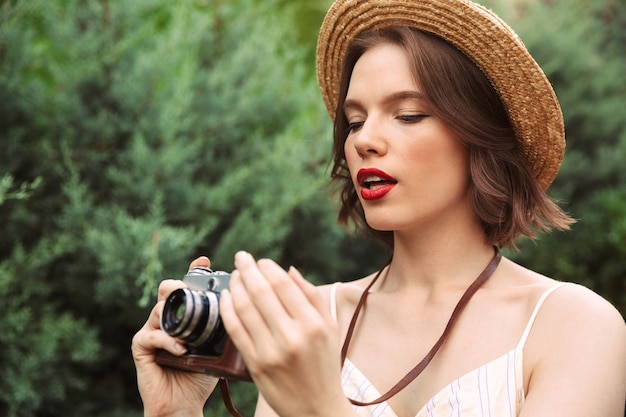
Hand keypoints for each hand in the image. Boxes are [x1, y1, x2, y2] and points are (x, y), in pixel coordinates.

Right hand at [131, 257, 218, 416]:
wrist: (183, 404)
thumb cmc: (201, 375)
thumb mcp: (217, 346)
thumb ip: (224, 327)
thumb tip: (245, 306)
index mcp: (183, 314)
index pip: (186, 285)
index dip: (194, 270)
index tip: (205, 261)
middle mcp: (165, 317)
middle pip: (167, 288)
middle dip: (180, 287)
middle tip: (194, 294)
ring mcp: (151, 330)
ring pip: (159, 309)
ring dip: (177, 319)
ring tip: (191, 333)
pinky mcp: (141, 347)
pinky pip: (152, 335)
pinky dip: (168, 341)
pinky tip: (181, 349)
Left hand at [219, 252, 353, 416]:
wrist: (317, 407)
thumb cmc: (325, 364)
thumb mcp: (330, 327)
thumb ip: (312, 296)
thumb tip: (289, 270)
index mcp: (312, 324)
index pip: (284, 285)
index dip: (268, 268)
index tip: (261, 261)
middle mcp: (292, 336)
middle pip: (261, 293)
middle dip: (247, 270)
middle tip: (241, 257)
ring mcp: (271, 352)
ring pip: (245, 309)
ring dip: (236, 287)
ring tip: (234, 275)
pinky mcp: (255, 365)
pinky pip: (235, 331)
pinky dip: (228, 310)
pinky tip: (226, 297)